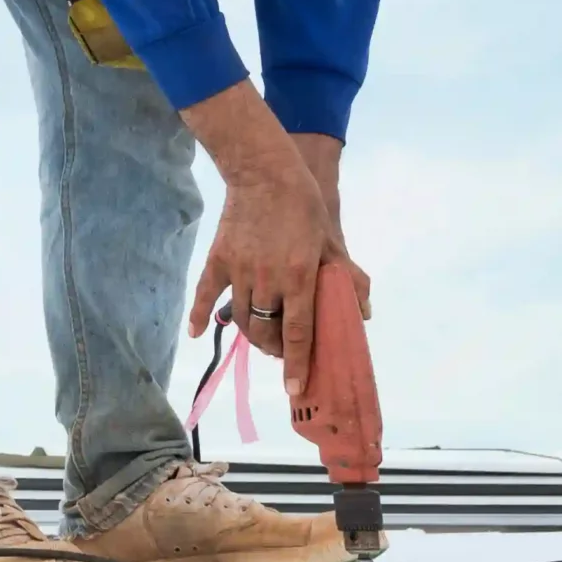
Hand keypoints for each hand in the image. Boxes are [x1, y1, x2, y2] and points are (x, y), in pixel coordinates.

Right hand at [179, 85, 364, 399]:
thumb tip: (363, 313)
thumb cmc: (304, 207)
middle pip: (267, 331)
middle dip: (276, 350)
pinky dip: (201, 316)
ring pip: (242, 319)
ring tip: (263, 338)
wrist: (264, 173)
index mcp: (300, 276)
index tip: (295, 388)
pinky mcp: (218, 259)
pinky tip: (198, 333)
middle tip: (285, 351)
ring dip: (254, 335)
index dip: (297, 363)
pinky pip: (207, 294)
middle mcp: (268, 279)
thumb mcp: (333, 242)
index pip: (298, 332)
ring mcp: (240, 270)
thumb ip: (348, 279)